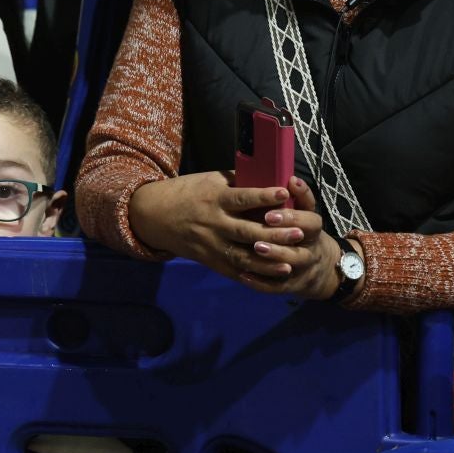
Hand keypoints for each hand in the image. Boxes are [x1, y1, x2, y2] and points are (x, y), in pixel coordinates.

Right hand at [126, 171, 301, 284]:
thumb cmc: (186, 192)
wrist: (154, 215)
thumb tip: (267, 176)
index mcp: (214, 198)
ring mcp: (211, 244)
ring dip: (268, 261)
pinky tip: (273, 276)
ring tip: (291, 261)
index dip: (263, 196)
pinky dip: (255, 275)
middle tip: (299, 233)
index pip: (241, 198)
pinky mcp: (210, 260)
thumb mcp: (208, 180)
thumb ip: (236, 183)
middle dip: (274, 233)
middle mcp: (214, 223)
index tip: (284, 193)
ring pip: (243, 255)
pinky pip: (235, 270)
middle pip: (247, 231)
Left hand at [236, 177, 343, 300]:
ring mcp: (299, 271)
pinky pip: (275, 287)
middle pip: (298, 247)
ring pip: (287, 267)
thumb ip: (299, 198)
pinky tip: (243, 275)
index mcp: (312, 231)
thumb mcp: (306, 213)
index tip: (270, 212)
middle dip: (279, 238)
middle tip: (260, 227)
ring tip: (254, 248)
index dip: (292, 217)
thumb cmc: (303, 230)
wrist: (322, 268)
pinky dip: (260, 282)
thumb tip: (290, 176)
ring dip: (271, 258)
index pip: (310, 223)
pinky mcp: (289, 286)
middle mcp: (309, 251)